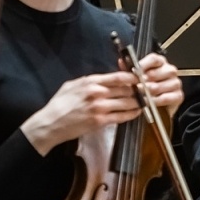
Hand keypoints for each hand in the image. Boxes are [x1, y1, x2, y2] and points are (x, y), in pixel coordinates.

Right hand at [20, 70, 143, 153]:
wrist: (51, 123)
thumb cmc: (60, 102)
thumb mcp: (74, 84)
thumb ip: (91, 81)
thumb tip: (106, 78)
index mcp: (92, 82)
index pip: (119, 77)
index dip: (134, 77)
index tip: (141, 77)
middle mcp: (98, 93)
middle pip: (127, 89)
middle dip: (139, 89)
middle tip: (148, 90)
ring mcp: (100, 108)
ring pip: (127, 103)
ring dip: (139, 102)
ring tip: (145, 101)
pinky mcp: (100, 122)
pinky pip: (121, 117)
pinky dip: (131, 114)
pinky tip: (137, 112)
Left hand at [134, 52, 183, 113]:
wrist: (157, 106)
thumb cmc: (146, 88)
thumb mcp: (136, 77)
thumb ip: (129, 69)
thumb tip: (122, 61)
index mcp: (160, 62)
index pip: (154, 59)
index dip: (143, 64)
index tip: (134, 71)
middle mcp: (169, 70)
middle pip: (157, 73)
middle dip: (144, 81)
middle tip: (135, 86)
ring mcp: (175, 83)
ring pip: (160, 86)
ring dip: (148, 92)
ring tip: (139, 95)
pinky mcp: (178, 96)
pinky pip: (165, 98)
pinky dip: (155, 101)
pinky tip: (148, 102)